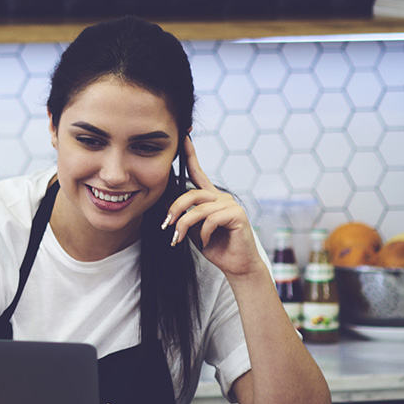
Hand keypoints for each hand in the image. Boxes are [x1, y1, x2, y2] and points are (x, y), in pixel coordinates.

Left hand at [162, 137, 261, 278]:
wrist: (237, 266)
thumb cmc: (216, 247)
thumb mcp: (193, 229)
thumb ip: (184, 215)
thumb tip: (167, 205)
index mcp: (210, 198)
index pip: (198, 172)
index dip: (190, 154)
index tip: (184, 137)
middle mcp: (221, 197)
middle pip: (191, 194)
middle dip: (175, 210)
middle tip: (166, 226)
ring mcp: (231, 205)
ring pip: (198, 209)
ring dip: (184, 225)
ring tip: (179, 238)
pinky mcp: (237, 215)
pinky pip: (211, 219)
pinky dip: (203, 233)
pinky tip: (206, 242)